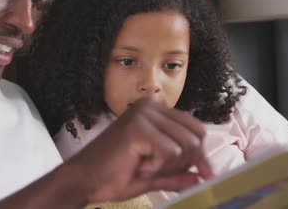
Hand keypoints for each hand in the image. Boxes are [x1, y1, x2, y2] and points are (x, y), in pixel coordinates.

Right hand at [66, 99, 212, 203]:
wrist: (83, 180)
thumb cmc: (112, 175)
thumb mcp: (153, 175)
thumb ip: (177, 174)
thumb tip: (202, 176)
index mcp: (155, 111)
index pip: (195, 128)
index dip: (201, 154)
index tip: (203, 174)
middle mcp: (150, 107)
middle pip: (196, 137)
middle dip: (185, 163)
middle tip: (158, 171)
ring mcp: (144, 115)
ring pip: (186, 145)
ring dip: (169, 167)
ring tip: (145, 167)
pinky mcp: (138, 127)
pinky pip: (170, 152)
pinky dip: (159, 167)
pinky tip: (139, 166)